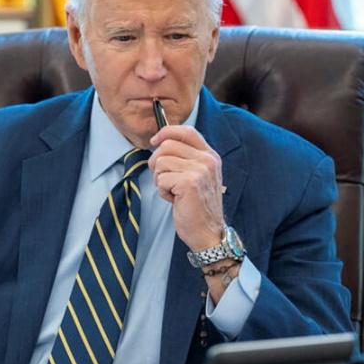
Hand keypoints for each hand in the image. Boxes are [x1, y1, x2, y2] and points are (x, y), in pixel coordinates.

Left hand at [149, 125, 224, 250]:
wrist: (208, 232)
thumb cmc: (197, 206)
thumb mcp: (197, 175)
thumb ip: (185, 158)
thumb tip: (159, 143)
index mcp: (210, 155)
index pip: (186, 131)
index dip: (166, 132)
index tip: (154, 141)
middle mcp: (207, 160)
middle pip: (167, 145)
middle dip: (157, 162)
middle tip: (164, 179)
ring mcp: (199, 170)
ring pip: (161, 162)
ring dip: (160, 179)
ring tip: (173, 191)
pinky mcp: (189, 183)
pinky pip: (161, 179)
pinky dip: (162, 191)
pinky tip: (175, 200)